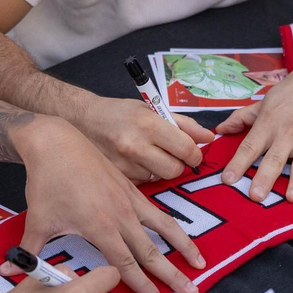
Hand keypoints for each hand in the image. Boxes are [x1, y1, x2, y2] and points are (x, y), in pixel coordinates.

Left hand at [17, 118, 204, 292]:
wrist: (56, 141)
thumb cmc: (46, 182)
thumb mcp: (38, 220)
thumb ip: (30, 251)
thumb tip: (8, 272)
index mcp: (100, 227)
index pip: (127, 265)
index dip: (144, 287)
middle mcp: (120, 215)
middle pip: (151, 251)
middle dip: (173, 274)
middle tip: (192, 292)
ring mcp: (129, 200)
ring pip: (163, 228)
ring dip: (184, 247)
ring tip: (201, 263)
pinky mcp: (132, 188)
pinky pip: (157, 210)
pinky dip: (172, 224)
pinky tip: (181, 234)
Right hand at [73, 97, 213, 181]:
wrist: (82, 119)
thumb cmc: (121, 113)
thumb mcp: (153, 109)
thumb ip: (184, 125)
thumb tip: (209, 138)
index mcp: (148, 124)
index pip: (186, 149)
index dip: (195, 154)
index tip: (192, 154)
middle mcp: (135, 146)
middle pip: (175, 170)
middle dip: (178, 165)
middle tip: (171, 155)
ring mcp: (124, 164)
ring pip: (159, 178)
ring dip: (158, 169)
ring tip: (145, 154)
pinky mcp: (116, 177)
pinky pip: (143, 183)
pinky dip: (144, 175)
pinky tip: (133, 161)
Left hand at [216, 46, 292, 202]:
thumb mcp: (267, 99)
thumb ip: (243, 117)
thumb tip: (220, 130)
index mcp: (270, 123)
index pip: (250, 146)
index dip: (238, 164)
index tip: (227, 180)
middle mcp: (289, 133)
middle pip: (274, 159)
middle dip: (265, 178)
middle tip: (256, 196)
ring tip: (292, 198)